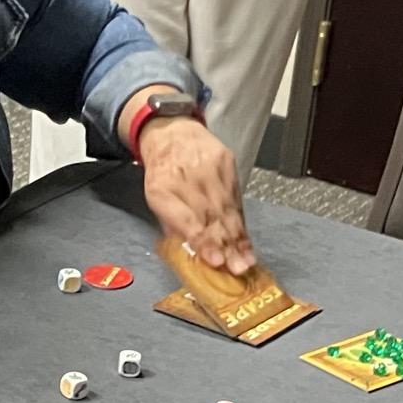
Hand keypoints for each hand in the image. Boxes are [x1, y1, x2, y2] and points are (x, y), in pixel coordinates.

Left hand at [136, 114, 253, 274]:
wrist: (172, 133)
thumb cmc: (163, 172)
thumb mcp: (156, 198)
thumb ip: (173, 225)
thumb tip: (193, 254)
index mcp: (160, 188)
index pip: (185, 218)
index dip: (202, 240)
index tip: (215, 260)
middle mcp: (185, 176)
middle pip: (210, 216)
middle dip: (225, 246)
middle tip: (237, 268)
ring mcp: (208, 167)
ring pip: (226, 209)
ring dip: (237, 238)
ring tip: (245, 260)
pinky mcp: (226, 161)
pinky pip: (236, 197)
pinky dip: (242, 221)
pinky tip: (246, 238)